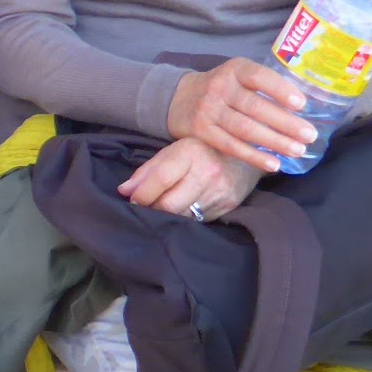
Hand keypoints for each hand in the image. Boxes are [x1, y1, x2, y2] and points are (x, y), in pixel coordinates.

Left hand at [119, 136, 262, 221]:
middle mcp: (207, 173)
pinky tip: (182, 210)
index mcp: (190, 153)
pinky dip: (184, 218)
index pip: (160, 179)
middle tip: (146, 207)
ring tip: (162, 209)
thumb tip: (124, 191)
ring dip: (167, 217)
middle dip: (152, 209)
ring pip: (182, 216)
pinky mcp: (228, 206)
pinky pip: (198, 220)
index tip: (133, 200)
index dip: (142, 194)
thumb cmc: (202, 151)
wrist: (246, 156)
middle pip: (169, 204)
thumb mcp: (174, 151)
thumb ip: (148, 170)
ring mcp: (220, 192)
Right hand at [166, 57, 319, 169]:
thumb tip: (302, 107)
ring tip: (298, 150)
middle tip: (309, 135)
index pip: (259, 77)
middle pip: (256, 107)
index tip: (302, 104)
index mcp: (234, 70)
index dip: (280, 90)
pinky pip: (231, 146)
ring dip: (274, 142)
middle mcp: (220, 87)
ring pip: (245, 129)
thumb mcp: (237, 75)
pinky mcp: (201, 131)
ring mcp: (209, 110)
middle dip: (285, 123)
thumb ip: (262, 86)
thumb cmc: (221, 88)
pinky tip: (273, 164)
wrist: (178, 99)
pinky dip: (254, 156)